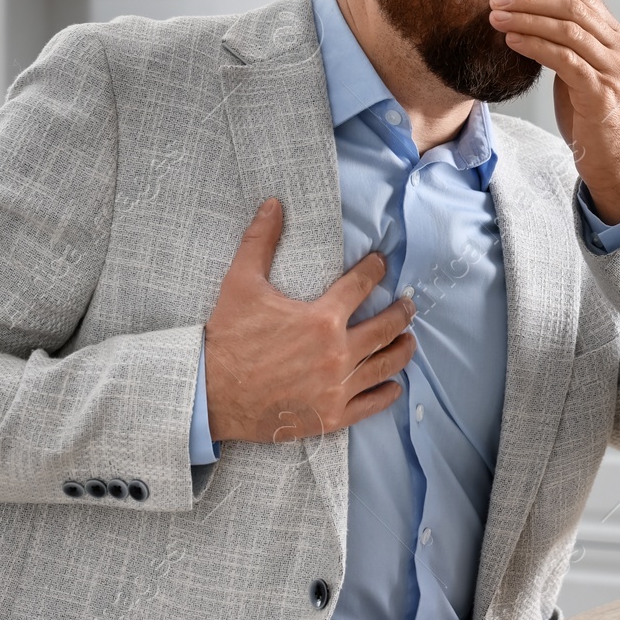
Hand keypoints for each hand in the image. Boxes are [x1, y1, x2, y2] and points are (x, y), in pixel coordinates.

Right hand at [203, 198, 415, 443]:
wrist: (210, 394)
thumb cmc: (227, 338)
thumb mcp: (240, 284)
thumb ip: (260, 242)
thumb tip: (273, 204)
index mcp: (321, 318)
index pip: (361, 286)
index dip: (374, 269)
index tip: (381, 263)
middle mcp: (337, 353)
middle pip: (386, 327)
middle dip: (402, 312)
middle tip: (408, 304)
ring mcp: (337, 387)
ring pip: (386, 364)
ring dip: (402, 349)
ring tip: (409, 340)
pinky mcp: (332, 415)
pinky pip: (371, 403)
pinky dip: (387, 393)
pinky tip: (394, 385)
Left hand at [487, 0, 619, 222]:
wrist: (612, 158)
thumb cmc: (591, 115)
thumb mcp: (583, 70)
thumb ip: (569, 43)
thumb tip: (534, 17)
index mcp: (617, 38)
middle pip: (573, 8)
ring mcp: (613, 70)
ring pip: (568, 30)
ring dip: (527, 19)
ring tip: (497, 17)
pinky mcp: (599, 92)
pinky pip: (563, 59)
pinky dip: (535, 45)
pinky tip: (512, 41)